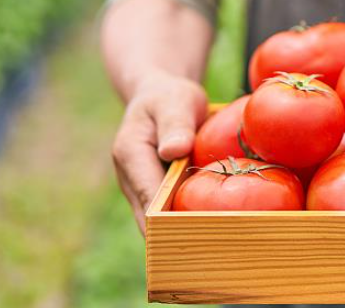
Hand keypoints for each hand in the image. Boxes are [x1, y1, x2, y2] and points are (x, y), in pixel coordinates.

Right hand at [111, 71, 207, 231]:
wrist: (160, 96)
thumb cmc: (169, 96)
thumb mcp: (175, 101)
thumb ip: (175, 123)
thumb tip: (173, 151)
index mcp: (130, 154)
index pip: (147, 196)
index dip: (167, 218)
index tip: (194, 233)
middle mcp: (131, 178)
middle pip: (149, 218)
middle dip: (175, 235)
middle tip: (209, 249)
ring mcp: (141, 188)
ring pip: (158, 222)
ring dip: (181, 233)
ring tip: (213, 246)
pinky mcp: (156, 192)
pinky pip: (168, 213)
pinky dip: (187, 222)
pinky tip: (214, 231)